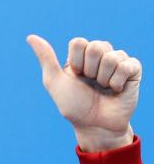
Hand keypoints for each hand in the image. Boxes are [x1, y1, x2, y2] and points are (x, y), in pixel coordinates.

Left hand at [26, 34, 140, 151]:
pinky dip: (117, 82)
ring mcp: (117, 60)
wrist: (95, 126)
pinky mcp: (133, 69)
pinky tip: (116, 90)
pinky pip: (126, 65)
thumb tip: (30, 37)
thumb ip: (46, 59)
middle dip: (90, 70)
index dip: (75, 63)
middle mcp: (100, 55)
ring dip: (104, 79)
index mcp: (81, 56)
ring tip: (104, 89)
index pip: (78, 42)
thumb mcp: (55, 83)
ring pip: (111, 57)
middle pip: (96, 46)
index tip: (76, 77)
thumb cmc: (75, 107)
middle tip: (91, 84)